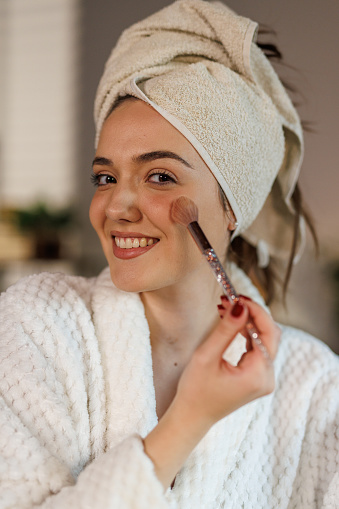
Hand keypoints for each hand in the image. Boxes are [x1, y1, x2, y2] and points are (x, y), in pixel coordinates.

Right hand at [143, 297, 279, 488]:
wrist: (191, 417)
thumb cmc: (195, 390)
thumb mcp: (207, 356)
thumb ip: (226, 329)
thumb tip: (240, 305)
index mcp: (258, 375)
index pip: (267, 332)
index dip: (255, 310)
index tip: (237, 296)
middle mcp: (267, 378)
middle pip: (270, 334)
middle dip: (252, 313)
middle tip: (231, 298)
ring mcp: (264, 378)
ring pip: (265, 339)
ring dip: (248, 321)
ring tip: (226, 306)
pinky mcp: (257, 377)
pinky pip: (258, 348)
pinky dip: (247, 333)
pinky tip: (233, 322)